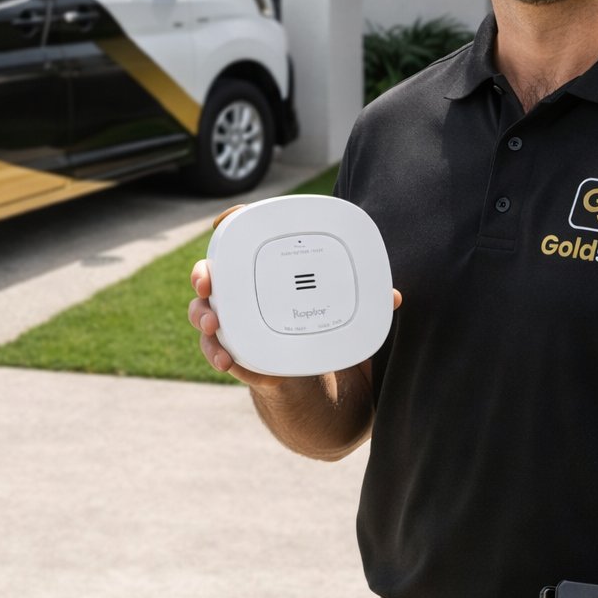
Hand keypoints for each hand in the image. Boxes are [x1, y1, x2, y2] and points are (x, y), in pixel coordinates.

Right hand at [188, 205, 402, 387]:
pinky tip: (226, 360)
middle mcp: (242, 293)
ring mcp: (234, 323)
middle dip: (202, 274)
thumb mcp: (342, 310)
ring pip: (203, 312)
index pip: (241, 238)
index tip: (225, 222)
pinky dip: (219, 354)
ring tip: (213, 325)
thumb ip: (365, 301)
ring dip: (202, 316)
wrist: (311, 375)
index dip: (230, 224)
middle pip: (210, 274)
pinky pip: (218, 350)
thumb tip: (395, 296)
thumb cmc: (320, 327)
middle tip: (207, 282)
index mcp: (266, 271)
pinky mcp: (237, 353)